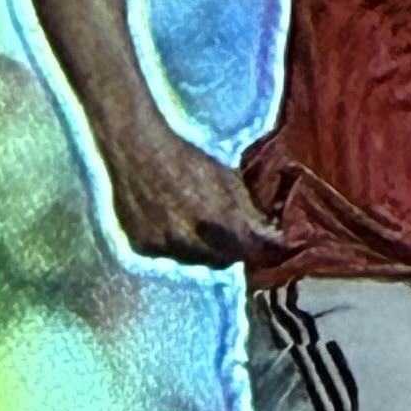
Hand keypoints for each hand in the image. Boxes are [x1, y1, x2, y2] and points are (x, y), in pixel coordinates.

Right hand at [99, 109, 282, 266]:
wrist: (136, 150)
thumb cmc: (188, 159)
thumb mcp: (228, 178)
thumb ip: (252, 209)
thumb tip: (274, 231)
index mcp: (221, 220)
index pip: (253, 252)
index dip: (262, 249)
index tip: (265, 242)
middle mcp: (193, 240)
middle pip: (224, 260)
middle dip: (231, 249)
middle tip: (229, 232)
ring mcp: (166, 246)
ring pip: (195, 261)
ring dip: (201, 249)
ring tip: (195, 224)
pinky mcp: (144, 247)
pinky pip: (167, 255)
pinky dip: (173, 245)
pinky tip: (169, 223)